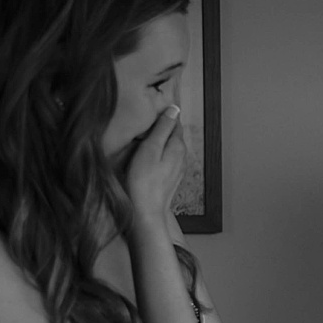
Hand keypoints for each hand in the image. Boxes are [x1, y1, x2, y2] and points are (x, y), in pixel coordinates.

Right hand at [123, 104, 186, 220]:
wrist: (145, 213)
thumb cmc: (143, 181)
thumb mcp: (150, 149)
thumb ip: (162, 128)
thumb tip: (174, 109)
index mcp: (178, 146)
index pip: (175, 122)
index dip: (163, 115)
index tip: (149, 113)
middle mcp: (181, 157)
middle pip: (172, 135)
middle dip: (160, 129)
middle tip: (142, 125)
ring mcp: (176, 169)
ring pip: (168, 148)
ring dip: (157, 142)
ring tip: (141, 140)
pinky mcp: (169, 179)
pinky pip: (164, 160)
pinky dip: (156, 155)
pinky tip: (144, 158)